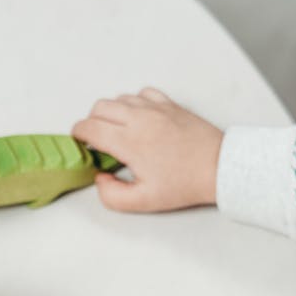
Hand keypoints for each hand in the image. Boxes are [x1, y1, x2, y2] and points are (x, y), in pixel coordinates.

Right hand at [72, 87, 222, 212]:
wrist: (218, 168)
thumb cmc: (184, 184)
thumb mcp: (142, 202)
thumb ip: (111, 195)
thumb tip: (100, 179)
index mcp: (129, 141)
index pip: (89, 127)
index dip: (78, 135)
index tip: (80, 143)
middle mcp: (139, 118)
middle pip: (99, 107)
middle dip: (92, 122)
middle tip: (97, 140)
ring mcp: (155, 108)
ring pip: (119, 98)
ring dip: (112, 113)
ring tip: (118, 131)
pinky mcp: (170, 104)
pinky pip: (142, 94)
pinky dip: (134, 103)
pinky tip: (139, 119)